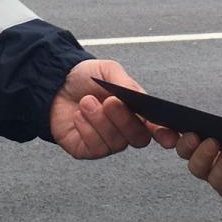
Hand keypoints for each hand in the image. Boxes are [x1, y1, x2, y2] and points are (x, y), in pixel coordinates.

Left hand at [50, 59, 177, 158]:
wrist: (54, 83)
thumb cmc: (85, 77)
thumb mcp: (108, 70)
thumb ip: (125, 83)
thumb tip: (140, 98)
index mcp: (135, 111)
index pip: (156, 128)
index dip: (164, 134)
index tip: (167, 135)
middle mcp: (124, 130)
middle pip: (138, 138)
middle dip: (124, 120)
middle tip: (110, 101)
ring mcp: (107, 142)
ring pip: (115, 143)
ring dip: (100, 120)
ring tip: (86, 102)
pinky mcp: (87, 150)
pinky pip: (95, 148)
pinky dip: (86, 129)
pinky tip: (79, 116)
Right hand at [175, 126, 221, 208]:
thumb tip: (216, 127)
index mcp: (208, 150)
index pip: (185, 146)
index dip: (173, 139)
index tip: (172, 129)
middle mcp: (213, 169)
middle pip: (194, 165)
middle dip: (198, 152)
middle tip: (210, 140)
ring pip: (211, 179)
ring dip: (218, 164)